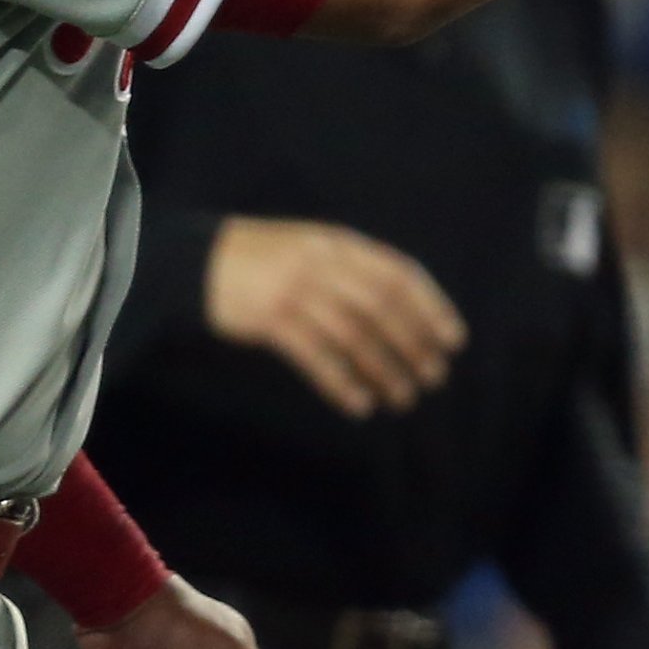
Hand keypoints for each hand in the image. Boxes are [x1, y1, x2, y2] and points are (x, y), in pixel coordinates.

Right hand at [205, 215, 465, 416]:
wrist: (195, 260)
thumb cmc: (264, 259)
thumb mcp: (313, 249)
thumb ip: (353, 270)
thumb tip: (404, 310)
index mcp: (340, 244)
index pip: (399, 274)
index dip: (431, 307)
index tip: (453, 339)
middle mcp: (324, 263)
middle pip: (382, 307)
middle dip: (414, 344)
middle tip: (434, 377)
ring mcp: (297, 290)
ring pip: (353, 335)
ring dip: (383, 370)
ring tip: (403, 398)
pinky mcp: (270, 320)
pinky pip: (315, 357)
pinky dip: (341, 382)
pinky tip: (359, 404)